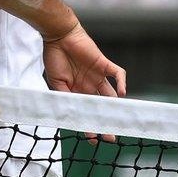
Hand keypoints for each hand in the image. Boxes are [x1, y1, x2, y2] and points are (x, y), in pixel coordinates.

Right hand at [43, 24, 125, 141]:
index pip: (87, 111)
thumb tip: (71, 116)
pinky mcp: (103, 64)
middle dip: (106, 121)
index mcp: (77, 91)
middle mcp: (90, 86)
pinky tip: (122, 94)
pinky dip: (122, 83)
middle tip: (111, 137)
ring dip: (115, 107)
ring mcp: (98, 75)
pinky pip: (117, 74)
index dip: (90, 125)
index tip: (93, 140)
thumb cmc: (54, 58)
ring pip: (111, 95)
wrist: (58, 36)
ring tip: (118, 119)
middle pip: (102, 107)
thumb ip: (65, 98)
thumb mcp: (56, 83)